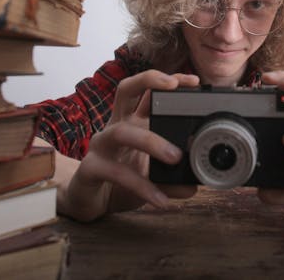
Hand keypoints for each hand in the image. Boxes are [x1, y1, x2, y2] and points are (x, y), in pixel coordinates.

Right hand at [57, 70, 198, 221]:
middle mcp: (116, 125)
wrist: (90, 202)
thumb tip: (193, 184)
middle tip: (176, 91)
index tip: (193, 80)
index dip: (166, 80)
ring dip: (151, 142)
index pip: (147, 90)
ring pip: (121, 132)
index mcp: (132, 120)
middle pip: (125, 90)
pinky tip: (160, 199)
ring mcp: (101, 145)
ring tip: (176, 158)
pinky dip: (141, 186)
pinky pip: (116, 173)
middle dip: (150, 83)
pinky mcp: (91, 168)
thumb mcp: (151, 175)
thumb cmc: (120, 181)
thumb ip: (172, 177)